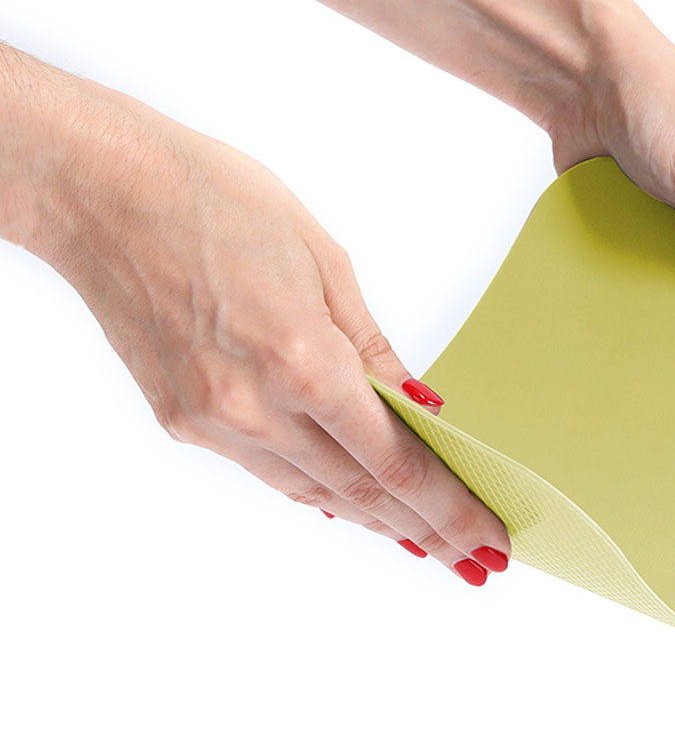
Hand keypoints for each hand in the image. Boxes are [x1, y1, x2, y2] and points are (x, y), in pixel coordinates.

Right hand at [30, 75, 509, 585]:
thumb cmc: (219, 201)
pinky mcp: (180, 419)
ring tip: (425, 544)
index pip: (393, 461)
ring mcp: (211, 421)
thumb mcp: (325, 262)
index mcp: (302, 360)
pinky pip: (265, 470)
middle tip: (475, 562)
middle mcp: (254, 407)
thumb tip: (418, 406)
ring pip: (311, 490)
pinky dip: (314, 490)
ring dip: (373, 522)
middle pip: (359, 491)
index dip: (447, 509)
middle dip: (426, 532)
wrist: (105, 193)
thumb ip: (373, 349)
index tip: (487, 540)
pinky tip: (348, 504)